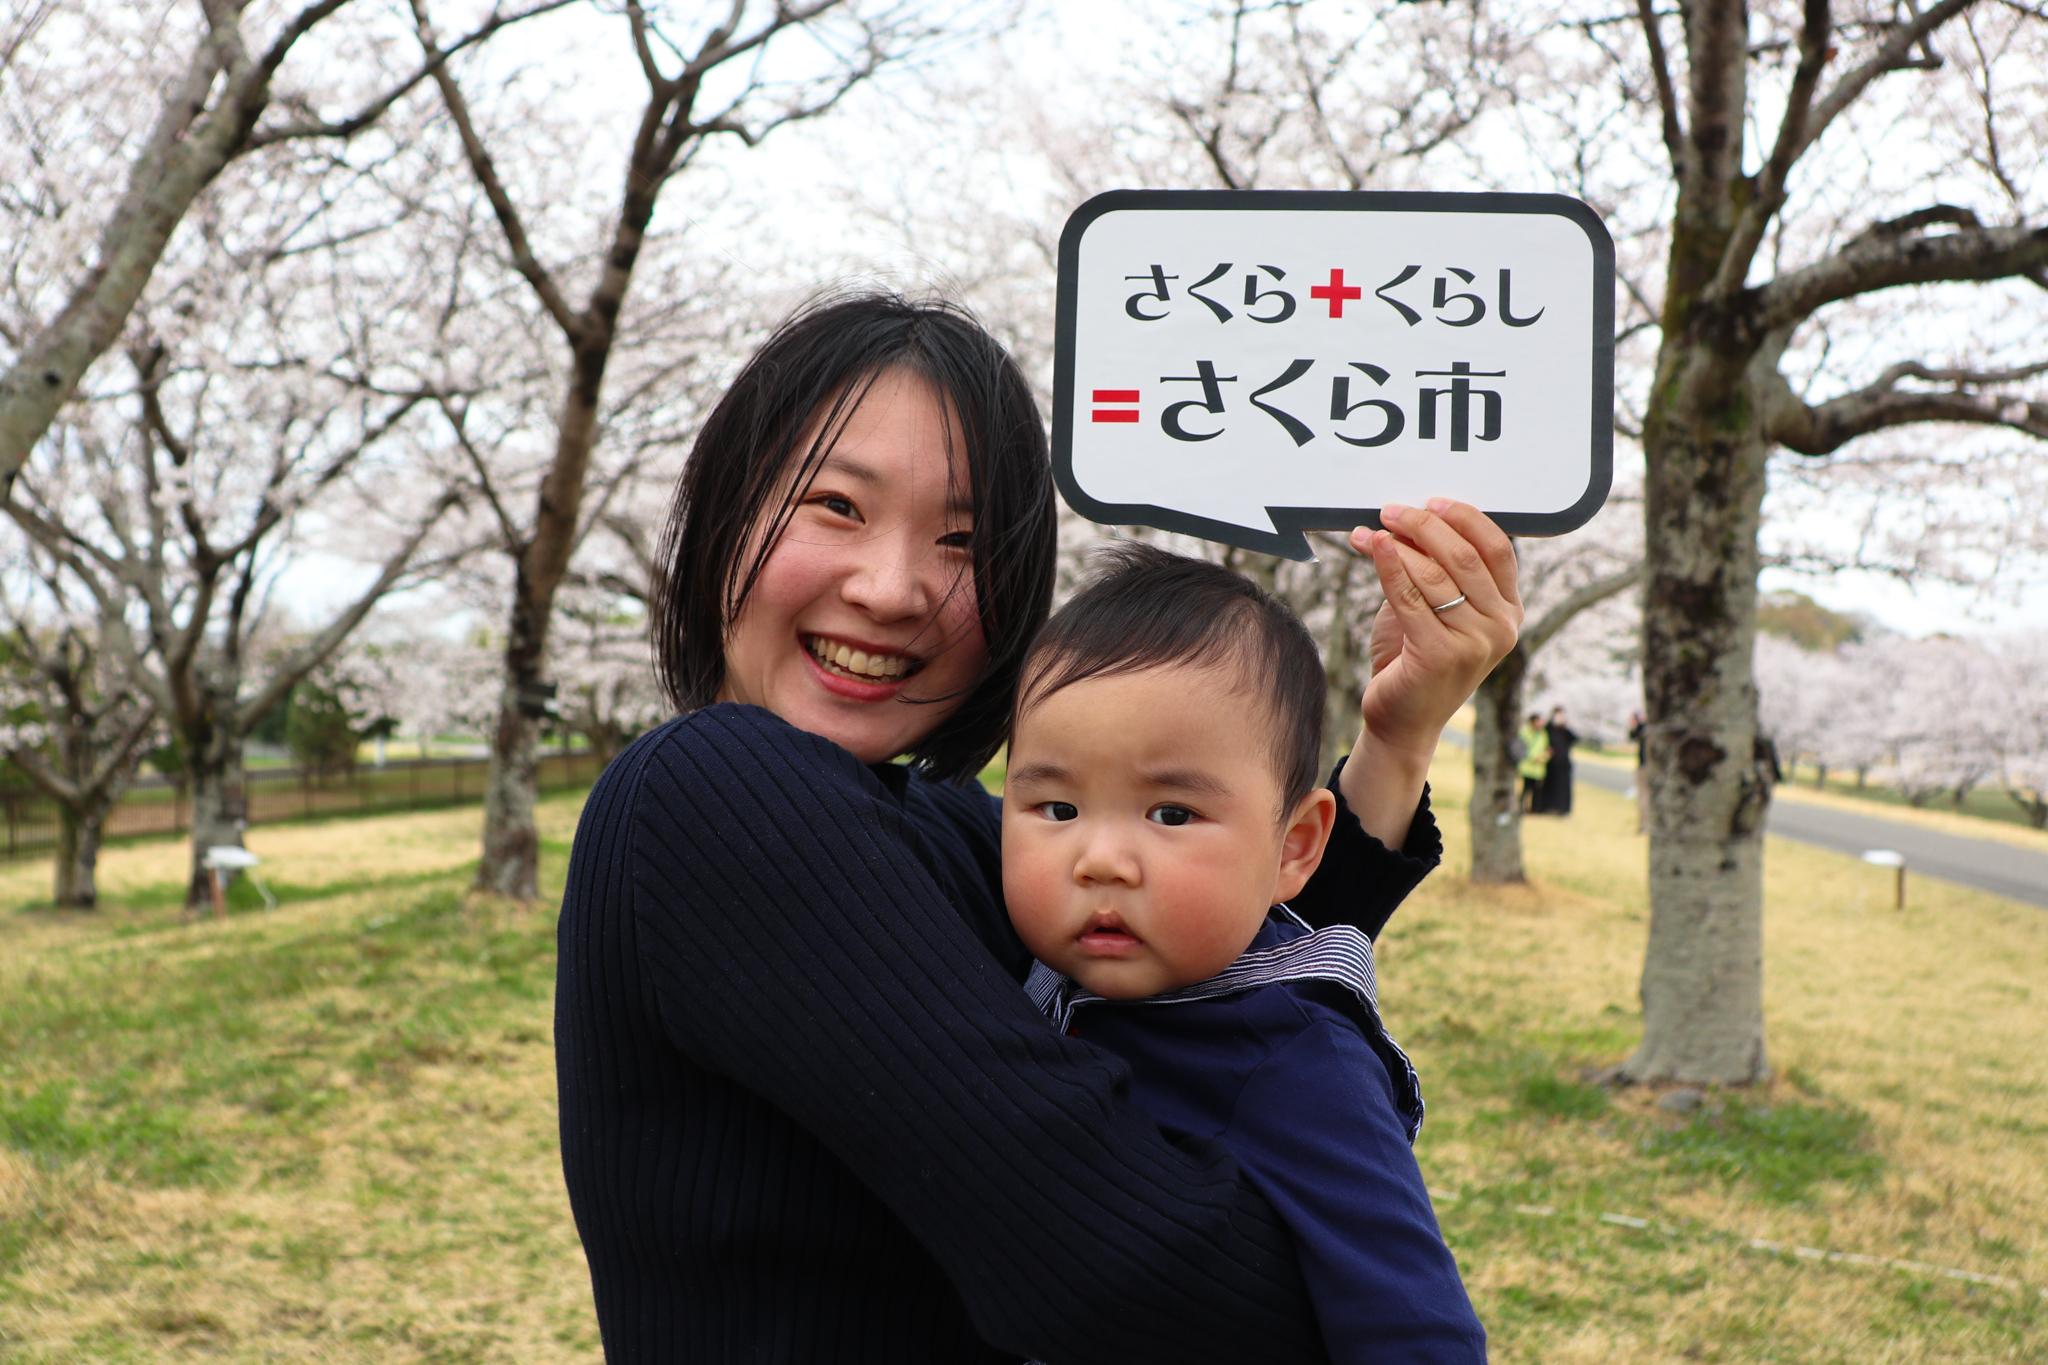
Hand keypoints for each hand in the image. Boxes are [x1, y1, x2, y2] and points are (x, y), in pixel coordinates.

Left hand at [1355, 499, 1521, 758]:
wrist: (1402, 722)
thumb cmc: (1415, 660)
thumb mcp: (1433, 609)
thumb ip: (1433, 569)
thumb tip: (1408, 520)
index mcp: (1509, 611)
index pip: (1498, 549)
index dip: (1466, 519)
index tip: (1431, 501)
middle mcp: (1500, 628)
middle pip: (1465, 556)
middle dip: (1425, 525)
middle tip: (1392, 510)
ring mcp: (1475, 644)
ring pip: (1434, 574)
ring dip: (1398, 544)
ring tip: (1371, 530)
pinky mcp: (1439, 655)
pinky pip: (1410, 597)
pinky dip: (1388, 565)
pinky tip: (1372, 545)